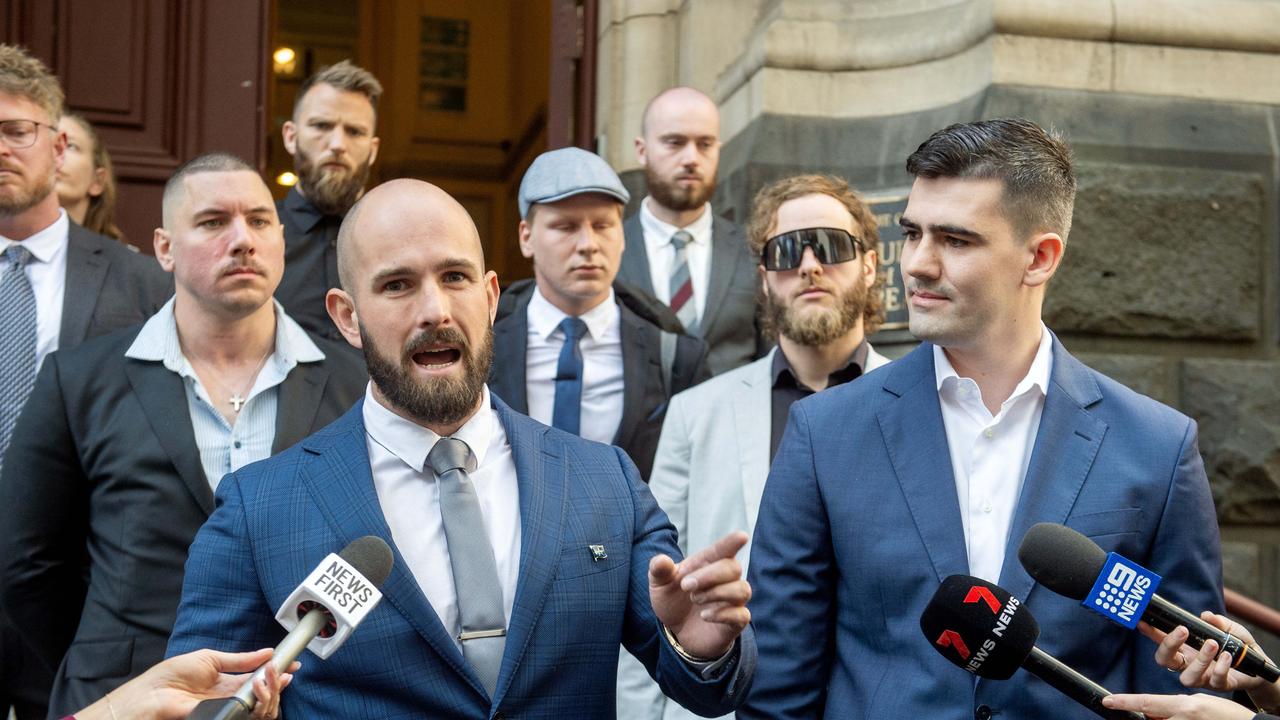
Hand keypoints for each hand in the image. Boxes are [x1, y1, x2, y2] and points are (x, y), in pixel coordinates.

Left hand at [76, 648, 298, 719]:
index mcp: (225, 680)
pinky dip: (256, 703)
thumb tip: (265, 652)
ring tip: (276, 677)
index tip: (290, 664)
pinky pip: (243, 712)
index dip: (273, 671)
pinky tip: (262, 691)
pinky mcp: (221, 715)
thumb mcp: (211, 658)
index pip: (255, 676)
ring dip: (270, 691)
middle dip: (277, 681)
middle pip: (260, 691)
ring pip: (257, 704)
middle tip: (287, 671)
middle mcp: (228, 695)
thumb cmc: (173, 674)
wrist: (153, 694)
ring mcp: (226, 707)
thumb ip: (239, 659)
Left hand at [649, 531, 751, 659]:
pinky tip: (705, 615)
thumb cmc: (673, 600)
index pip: (724, 550)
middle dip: (709, 575)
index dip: (732, 542)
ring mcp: (732, 601)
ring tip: (695, 600)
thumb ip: (659, 570)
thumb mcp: (659, 585)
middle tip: (686, 586)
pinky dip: (723, 614)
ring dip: (717, 593)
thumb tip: (661, 561)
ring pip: (742, 589)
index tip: (741, 536)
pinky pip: (742, 614)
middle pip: (733, 567)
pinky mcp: (735, 622)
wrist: (677, 631)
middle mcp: (725, 580)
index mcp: (708, 564)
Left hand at [1101, 691, 1253, 719]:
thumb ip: (1174, 708)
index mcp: (1184, 707)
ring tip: (1188, 717)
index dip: (1125, 701)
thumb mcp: (1197, 704)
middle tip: (1150, 714)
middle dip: (1149, 718)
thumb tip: (1153, 712)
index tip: (1107, 700)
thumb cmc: (1225, 714)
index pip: (1146, 703)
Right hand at [1139, 612, 1279, 711]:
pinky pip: (1215, 680)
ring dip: (1199, 660)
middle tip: (1183, 630)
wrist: (1259, 668)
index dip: (1149, 632)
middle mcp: (1188, 664)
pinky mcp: (1219, 686)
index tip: (1142, 621)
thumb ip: (1218, 622)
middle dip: (1169, 645)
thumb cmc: (1239, 647)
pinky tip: (1228, 656)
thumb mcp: (1230, 630)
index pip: (1161, 641)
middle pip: (1165, 660)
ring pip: (1187, 677)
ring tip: (1213, 644)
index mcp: (1185, 649)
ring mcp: (1202, 677)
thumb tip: (1206, 615)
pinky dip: (1220, 667)